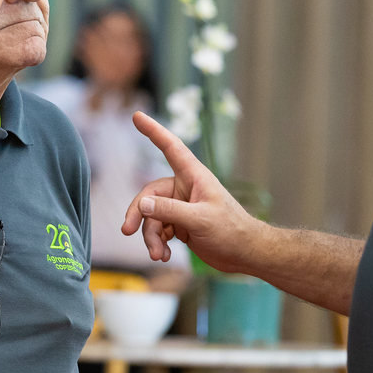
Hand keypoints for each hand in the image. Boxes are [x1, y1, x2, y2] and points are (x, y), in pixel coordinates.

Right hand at [122, 111, 260, 272]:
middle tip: (126, 230)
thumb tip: (142, 204)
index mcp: (194, 176)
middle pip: (150, 194)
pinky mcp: (180, 224)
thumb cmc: (231, 231)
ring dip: (150, 236)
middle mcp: (185, 188)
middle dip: (138, 213)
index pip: (171, 148)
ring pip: (152, 216)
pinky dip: (158, 243)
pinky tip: (164, 256)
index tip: (137, 116)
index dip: (154, 131)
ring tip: (157, 254)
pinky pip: (159, 229)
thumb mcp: (200, 220)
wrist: (245, 254)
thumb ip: (170, 211)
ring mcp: (181, 206)